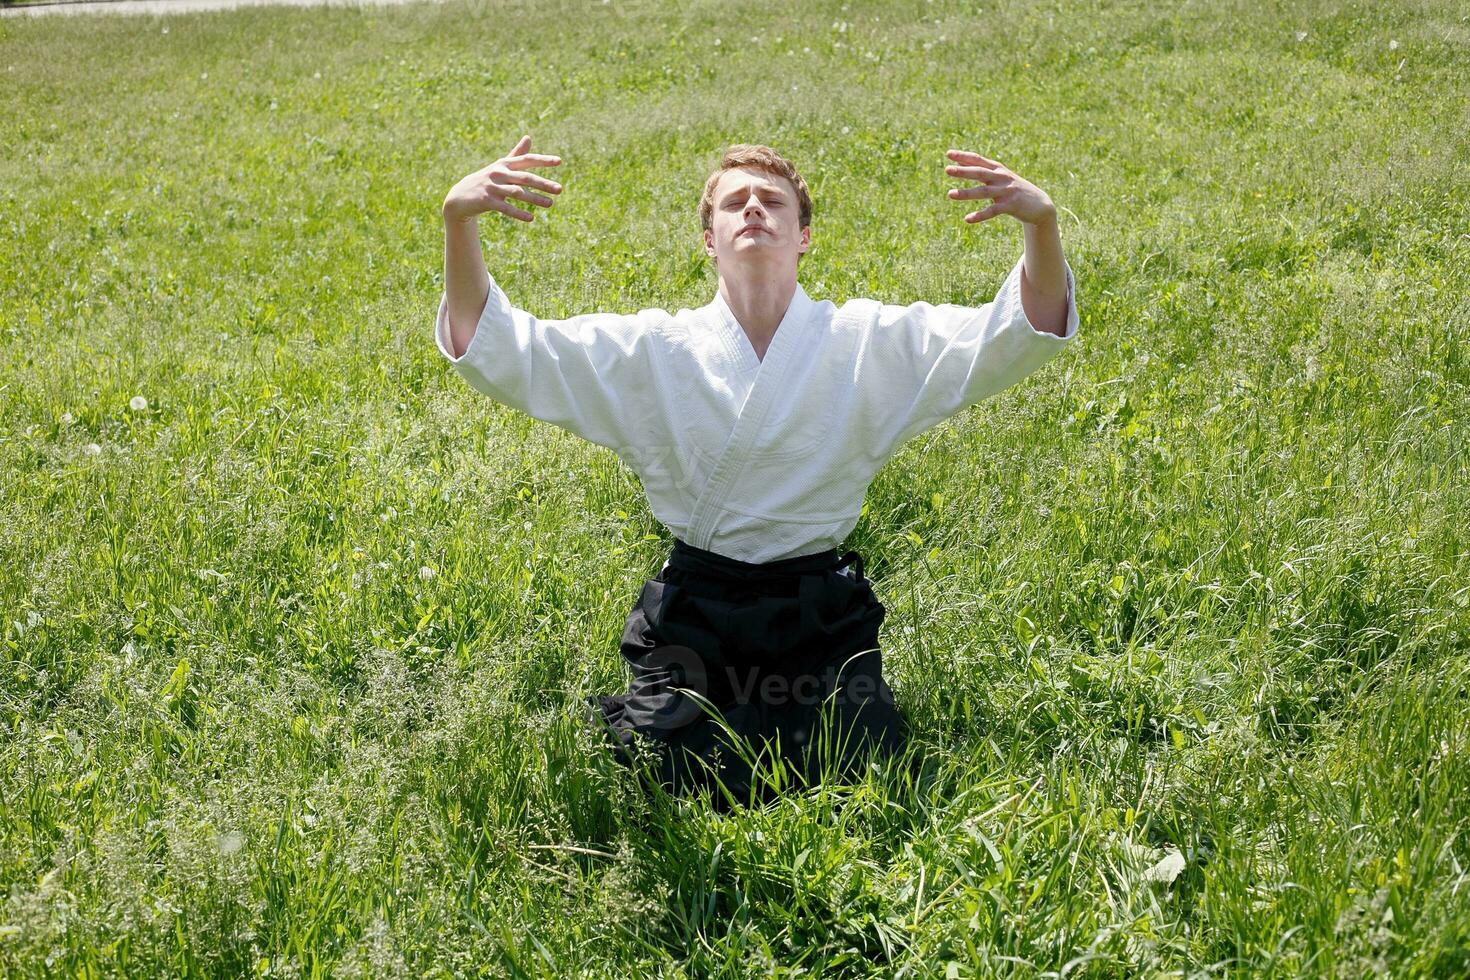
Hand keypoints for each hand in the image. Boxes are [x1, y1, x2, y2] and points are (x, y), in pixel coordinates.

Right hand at [442, 134, 562, 223]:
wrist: (460, 197)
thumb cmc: (485, 180)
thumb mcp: (500, 166)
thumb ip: (516, 155)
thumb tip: (529, 137)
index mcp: (504, 164)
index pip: (526, 160)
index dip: (542, 160)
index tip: (559, 161)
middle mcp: (498, 173)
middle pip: (524, 178)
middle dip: (543, 183)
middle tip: (560, 189)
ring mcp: (492, 187)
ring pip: (517, 193)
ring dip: (535, 199)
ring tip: (550, 204)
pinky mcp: (486, 201)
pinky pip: (505, 208)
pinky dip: (518, 213)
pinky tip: (531, 218)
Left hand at [944, 150, 1055, 225]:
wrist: (1040, 205)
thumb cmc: (1014, 190)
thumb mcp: (999, 178)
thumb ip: (981, 170)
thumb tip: (958, 163)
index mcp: (998, 170)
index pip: (979, 160)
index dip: (964, 156)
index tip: (948, 154)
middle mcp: (1002, 178)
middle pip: (980, 173)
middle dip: (963, 171)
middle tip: (947, 170)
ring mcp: (1007, 191)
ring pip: (984, 191)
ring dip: (966, 193)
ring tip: (949, 194)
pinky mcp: (1011, 205)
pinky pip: (993, 210)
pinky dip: (980, 215)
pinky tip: (967, 219)